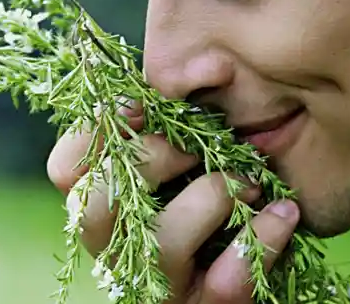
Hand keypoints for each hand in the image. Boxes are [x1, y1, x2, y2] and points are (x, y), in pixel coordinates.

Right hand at [46, 101, 300, 302]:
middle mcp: (121, 249)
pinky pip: (225, 283)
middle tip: (200, 145)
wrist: (255, 269)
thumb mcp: (194, 158)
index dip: (93, 132)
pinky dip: (260, 240)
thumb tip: (197, 69)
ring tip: (253, 181)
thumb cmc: (224, 199)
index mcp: (110, 204)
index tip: (140, 103)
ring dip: (214, 197)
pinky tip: (284, 214)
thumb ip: (177, 126)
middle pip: (96, 205)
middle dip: (155, 159)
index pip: (65, 170)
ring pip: (161, 242)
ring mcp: (160, 287)